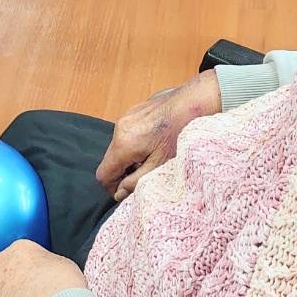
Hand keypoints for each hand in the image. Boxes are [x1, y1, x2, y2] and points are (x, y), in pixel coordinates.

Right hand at [96, 71, 222, 200]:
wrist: (193, 102)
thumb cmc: (181, 134)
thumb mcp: (160, 164)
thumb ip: (136, 181)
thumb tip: (119, 194)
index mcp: (124, 145)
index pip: (103, 174)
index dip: (113, 187)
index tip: (127, 191)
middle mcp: (119, 129)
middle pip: (109, 160)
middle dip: (122, 172)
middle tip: (142, 175)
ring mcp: (125, 118)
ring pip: (117, 147)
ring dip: (128, 158)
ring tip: (150, 158)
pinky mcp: (133, 111)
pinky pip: (125, 134)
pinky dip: (133, 144)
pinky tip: (152, 144)